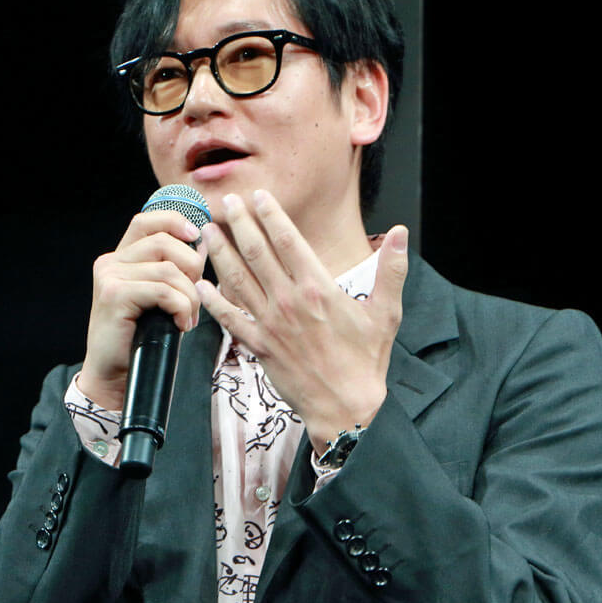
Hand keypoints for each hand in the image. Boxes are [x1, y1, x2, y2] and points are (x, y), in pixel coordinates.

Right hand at [76, 211, 206, 410]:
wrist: (114, 374)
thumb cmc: (142, 336)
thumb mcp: (160, 296)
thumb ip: (174, 269)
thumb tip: (202, 244)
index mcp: (121, 257)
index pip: (147, 221)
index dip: (175, 221)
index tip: (196, 235)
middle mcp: (111, 262)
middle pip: (164, 242)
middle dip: (192, 267)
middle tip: (194, 297)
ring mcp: (110, 277)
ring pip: (168, 270)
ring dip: (189, 295)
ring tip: (188, 317)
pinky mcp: (114, 295)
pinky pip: (163, 291)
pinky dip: (181, 307)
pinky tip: (181, 324)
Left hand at [196, 190, 408, 449]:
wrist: (345, 407)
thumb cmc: (366, 360)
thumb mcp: (386, 313)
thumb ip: (391, 270)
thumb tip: (400, 233)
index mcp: (318, 288)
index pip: (289, 241)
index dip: (271, 215)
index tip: (258, 195)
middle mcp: (289, 301)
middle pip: (258, 253)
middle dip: (240, 223)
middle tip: (226, 201)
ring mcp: (271, 324)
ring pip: (239, 279)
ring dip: (221, 253)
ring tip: (208, 231)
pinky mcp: (259, 346)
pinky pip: (231, 319)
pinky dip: (214, 301)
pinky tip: (201, 285)